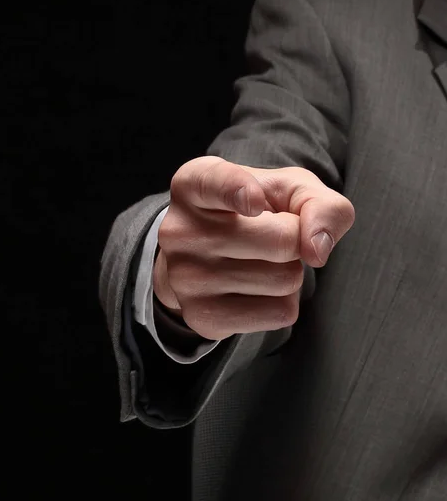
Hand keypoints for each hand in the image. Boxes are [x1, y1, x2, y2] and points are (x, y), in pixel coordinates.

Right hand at [153, 156, 354, 339]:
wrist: (209, 255)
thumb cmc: (256, 212)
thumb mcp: (289, 190)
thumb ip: (320, 203)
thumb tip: (317, 251)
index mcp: (192, 185)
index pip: (216, 184)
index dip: (239, 191)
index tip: (254, 203)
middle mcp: (179, 231)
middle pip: (282, 242)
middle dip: (295, 241)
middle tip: (272, 237)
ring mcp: (184, 278)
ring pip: (284, 280)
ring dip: (289, 272)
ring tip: (259, 262)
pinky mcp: (200, 316)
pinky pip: (279, 314)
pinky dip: (282, 303)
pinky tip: (255, 290)